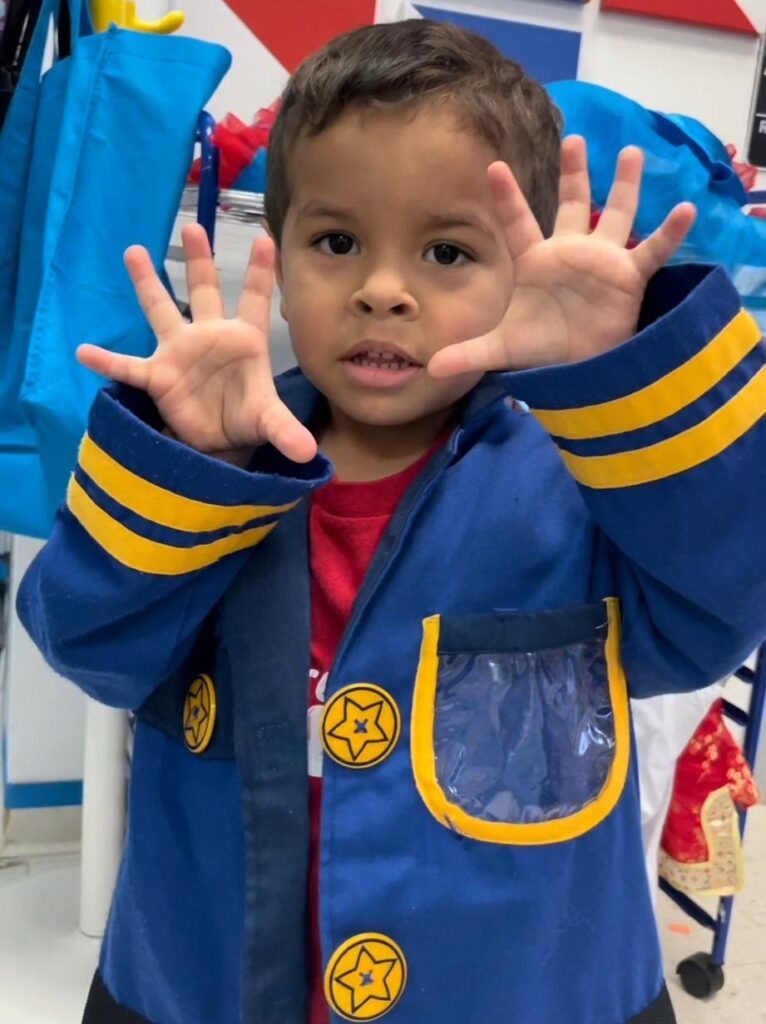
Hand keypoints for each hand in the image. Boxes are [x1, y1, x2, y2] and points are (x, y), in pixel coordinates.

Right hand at [76, 224, 316, 463]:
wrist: (219, 442)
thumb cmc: (246, 419)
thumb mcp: (269, 423)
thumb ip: (286, 431)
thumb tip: (306, 453)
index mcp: (244, 340)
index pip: (255, 301)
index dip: (260, 271)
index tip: (264, 238)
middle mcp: (210, 337)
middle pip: (204, 291)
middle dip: (200, 260)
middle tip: (194, 226)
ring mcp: (180, 352)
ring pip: (162, 311)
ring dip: (149, 283)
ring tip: (135, 251)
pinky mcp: (159, 376)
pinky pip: (129, 368)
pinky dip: (108, 362)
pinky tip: (85, 352)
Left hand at [428, 136, 696, 376]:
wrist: (580, 370)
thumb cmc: (542, 349)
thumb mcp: (503, 348)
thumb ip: (469, 353)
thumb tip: (431, 370)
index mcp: (536, 261)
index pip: (517, 224)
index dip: (506, 198)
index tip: (493, 167)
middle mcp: (570, 253)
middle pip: (572, 205)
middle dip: (574, 174)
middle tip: (574, 138)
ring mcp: (602, 261)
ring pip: (616, 215)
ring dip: (625, 186)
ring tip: (633, 152)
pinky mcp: (629, 277)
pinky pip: (653, 251)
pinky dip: (670, 232)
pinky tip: (685, 208)